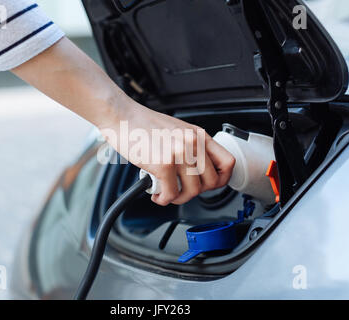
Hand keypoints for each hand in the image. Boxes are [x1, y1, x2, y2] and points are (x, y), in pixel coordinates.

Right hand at [99, 97, 235, 205]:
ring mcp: (180, 154)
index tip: (210, 185)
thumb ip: (190, 147)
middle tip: (182, 190)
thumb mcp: (176, 130)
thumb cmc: (142, 124)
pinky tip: (156, 194)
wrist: (121, 116)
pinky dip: (163, 199)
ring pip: (192, 191)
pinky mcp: (164, 164)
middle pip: (211, 182)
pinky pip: (171, 194)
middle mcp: (193, 143)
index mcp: (198, 135)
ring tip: (166, 193)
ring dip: (178, 198)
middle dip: (196, 192)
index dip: (221, 179)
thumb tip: (195, 171)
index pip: (227, 162)